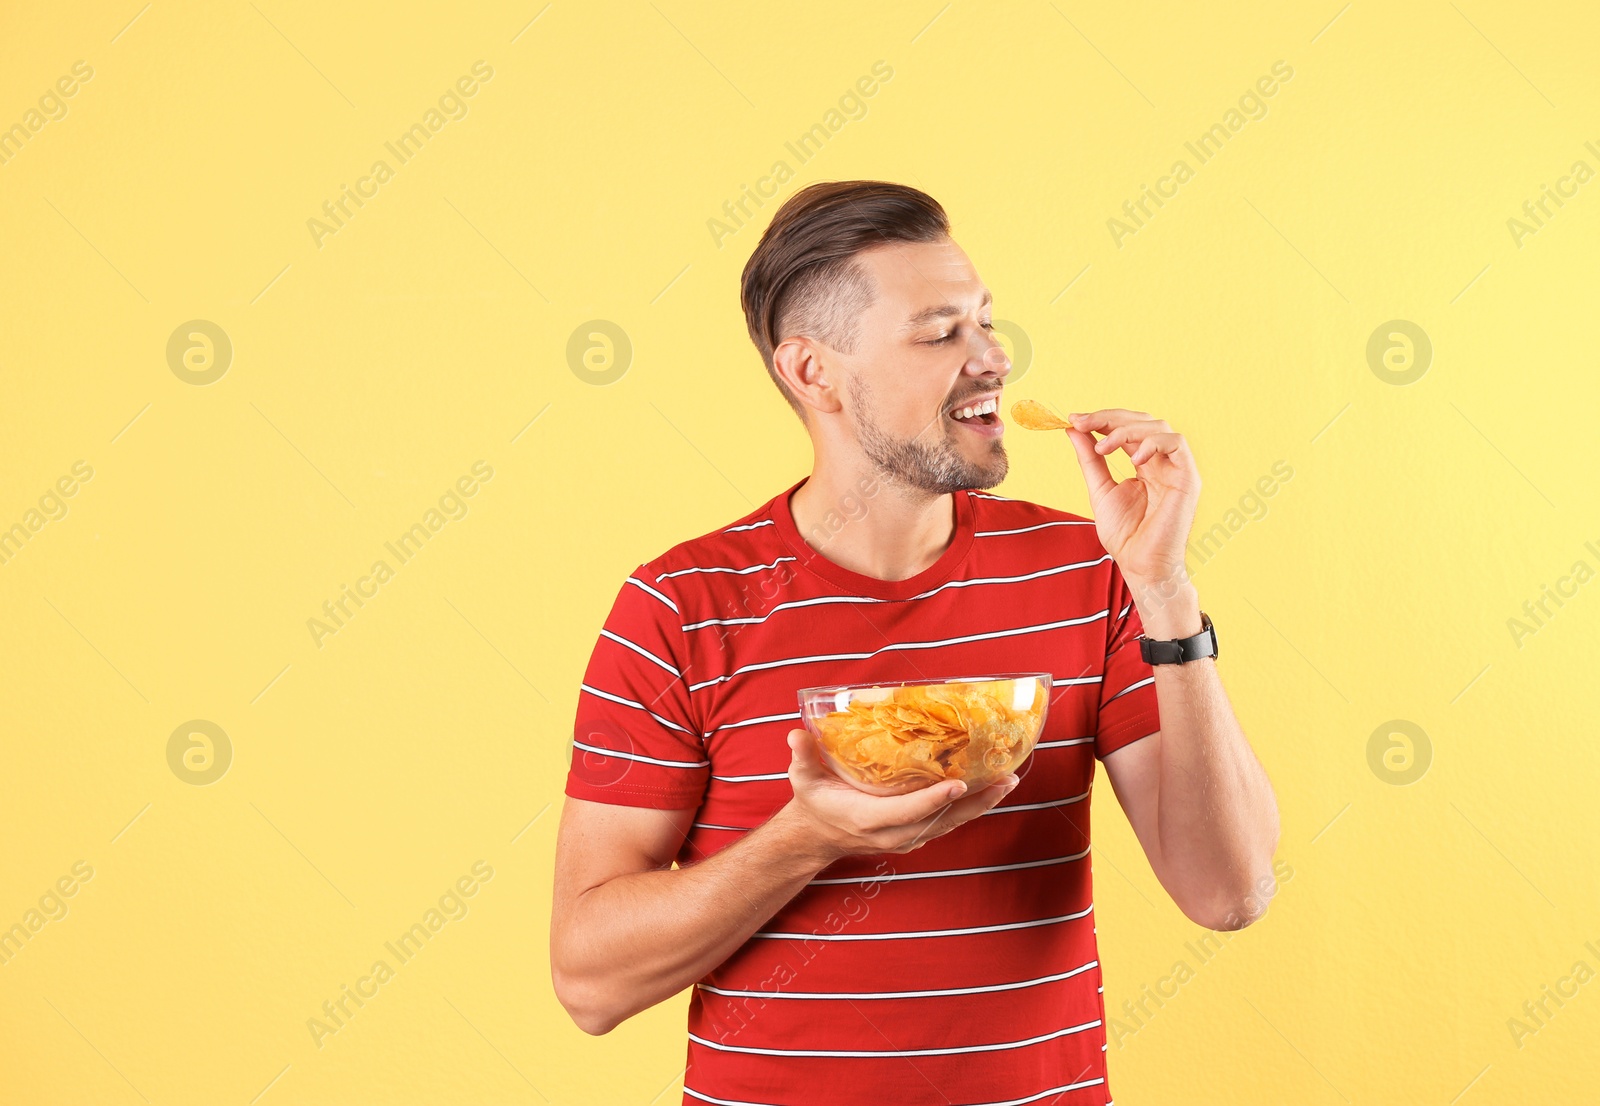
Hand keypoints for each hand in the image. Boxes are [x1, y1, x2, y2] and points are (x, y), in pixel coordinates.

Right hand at [780, 728, 1017, 863]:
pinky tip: (991, 791)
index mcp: (867, 819)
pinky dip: (971, 809)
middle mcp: (892, 834)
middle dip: (974, 801)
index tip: (956, 784)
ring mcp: (906, 838)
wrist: (817, 836)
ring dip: (981, 804)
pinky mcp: (915, 836)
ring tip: (1007, 781)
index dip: (932, 800)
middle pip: (940, 820)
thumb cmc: (814, 802)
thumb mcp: (803, 779)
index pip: (906, 812)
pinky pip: (949, 824)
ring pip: (951, 824)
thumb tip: (796, 734)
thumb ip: (802, 757)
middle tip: (1004, 779)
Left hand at [1064, 408, 1200, 590]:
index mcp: (1144, 464)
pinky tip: (1132, 458)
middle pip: (1142, 420)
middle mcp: (1162, 462)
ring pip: (1159, 426)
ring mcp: (1176, 468)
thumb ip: (1089, 459)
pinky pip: (1177, 443)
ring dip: (1126, 429)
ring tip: (1102, 448)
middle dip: (1110, 417)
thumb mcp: (1099, 489)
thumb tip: (1073, 429)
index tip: (1074, 420)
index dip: (1101, 419)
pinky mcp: (1188, 478)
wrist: (1141, 565)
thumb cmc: (1125, 535)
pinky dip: (1152, 443)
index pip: (1126, 428)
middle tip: (1082, 422)